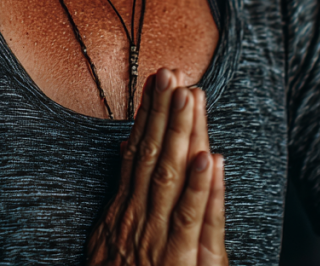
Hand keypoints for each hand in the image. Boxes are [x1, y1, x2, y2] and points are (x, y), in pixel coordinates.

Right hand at [86, 68, 226, 265]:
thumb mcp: (111, 244)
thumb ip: (123, 198)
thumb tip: (127, 150)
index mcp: (123, 212)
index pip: (137, 151)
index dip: (148, 114)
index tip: (158, 80)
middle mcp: (135, 219)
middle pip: (151, 155)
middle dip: (162, 111)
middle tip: (172, 72)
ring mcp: (154, 240)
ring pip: (170, 177)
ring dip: (180, 134)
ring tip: (190, 96)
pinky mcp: (177, 264)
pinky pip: (190, 220)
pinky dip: (201, 188)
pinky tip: (209, 157)